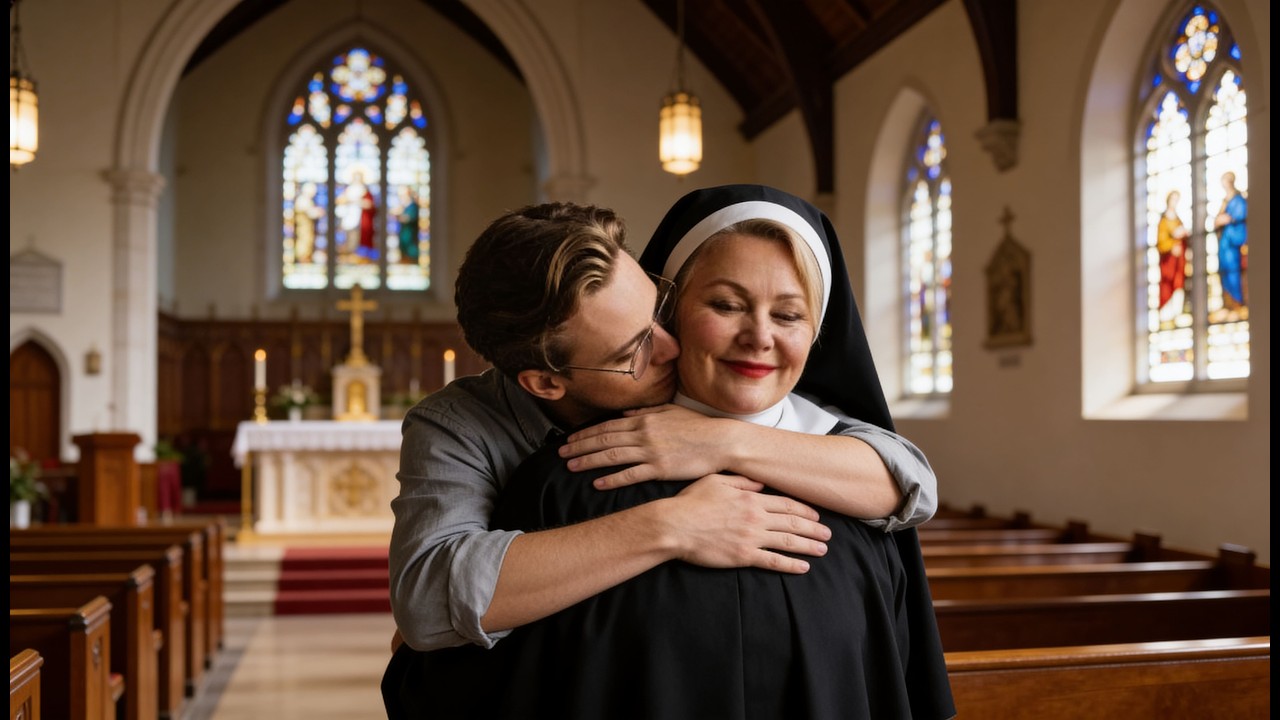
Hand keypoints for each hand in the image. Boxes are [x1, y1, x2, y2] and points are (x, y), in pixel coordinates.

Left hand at [560, 405, 732, 488]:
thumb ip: (647, 411)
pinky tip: (597, 483)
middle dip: (579, 447)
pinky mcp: (660, 469)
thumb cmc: (698, 427)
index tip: (570, 439)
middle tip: (560, 453)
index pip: (607, 426)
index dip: (586, 433)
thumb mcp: (671, 411)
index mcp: (644, 419)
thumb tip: (627, 412)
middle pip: (604, 440)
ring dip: (589, 461)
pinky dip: (612, 479)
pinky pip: (630, 474)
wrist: (721, 441)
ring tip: (571, 467)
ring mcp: (651, 451)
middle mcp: (643, 433)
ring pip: (612, 456)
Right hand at [661, 474, 829, 573]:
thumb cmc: (691, 502)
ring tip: (823, 549)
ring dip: (808, 546)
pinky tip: (803, 567)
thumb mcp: (716, 481)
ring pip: (788, 541)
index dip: (805, 509)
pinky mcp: (743, 556)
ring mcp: (751, 538)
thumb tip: (761, 484)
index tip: (816, 515)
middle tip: (828, 534)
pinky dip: (791, 565)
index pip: (786, 504)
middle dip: (813, 528)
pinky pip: (773, 561)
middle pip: (792, 522)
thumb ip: (742, 481)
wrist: (674, 526)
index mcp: (751, 499)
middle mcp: (755, 518)